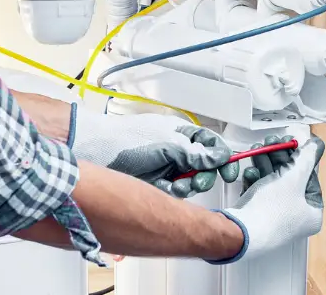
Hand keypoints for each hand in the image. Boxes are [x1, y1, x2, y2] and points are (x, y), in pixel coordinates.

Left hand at [69, 104, 238, 197]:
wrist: (96, 152)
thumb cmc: (126, 139)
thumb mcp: (167, 144)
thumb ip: (195, 153)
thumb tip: (219, 156)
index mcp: (181, 133)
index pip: (211, 144)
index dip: (223, 156)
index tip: (229, 169)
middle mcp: (176, 150)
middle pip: (204, 166)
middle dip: (204, 175)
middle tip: (198, 179)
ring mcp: (166, 167)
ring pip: (191, 182)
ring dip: (188, 185)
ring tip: (177, 184)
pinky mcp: (156, 183)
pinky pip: (175, 192)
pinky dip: (173, 192)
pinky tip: (165, 188)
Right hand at [208, 135, 324, 263]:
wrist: (239, 232)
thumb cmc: (272, 209)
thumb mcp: (294, 178)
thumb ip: (306, 158)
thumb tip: (316, 145)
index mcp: (311, 213)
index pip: (310, 178)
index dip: (301, 157)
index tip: (291, 142)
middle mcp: (295, 218)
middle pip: (290, 179)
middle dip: (279, 158)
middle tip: (271, 142)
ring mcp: (274, 218)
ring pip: (272, 183)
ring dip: (265, 164)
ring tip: (257, 150)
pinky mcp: (256, 217)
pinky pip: (259, 193)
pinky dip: (255, 179)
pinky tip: (250, 171)